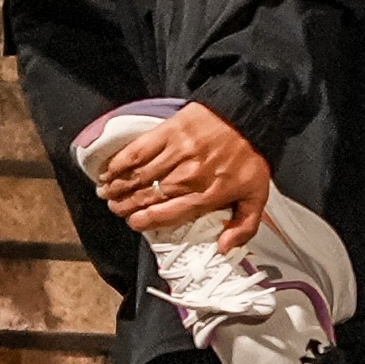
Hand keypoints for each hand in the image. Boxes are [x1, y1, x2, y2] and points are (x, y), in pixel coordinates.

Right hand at [87, 96, 272, 241]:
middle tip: (116, 208)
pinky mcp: (168, 132)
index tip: (134, 223)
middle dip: (126, 205)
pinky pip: (138, 151)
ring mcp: (176, 153)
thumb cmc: (250, 156)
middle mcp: (187, 177)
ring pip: (139, 176)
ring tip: (107, 193)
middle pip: (148, 196)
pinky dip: (120, 162)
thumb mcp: (257, 195)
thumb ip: (244, 226)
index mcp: (206, 195)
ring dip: (119, 186)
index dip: (145, 221)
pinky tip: (109, 170)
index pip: (167, 215)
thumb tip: (224, 248)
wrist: (247, 115)